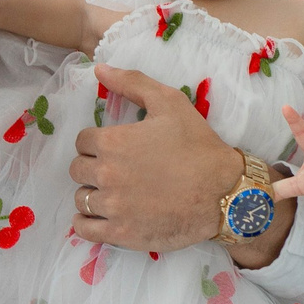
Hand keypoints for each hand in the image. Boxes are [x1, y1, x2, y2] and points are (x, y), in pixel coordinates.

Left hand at [71, 65, 300, 263]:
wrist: (225, 192)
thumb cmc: (198, 146)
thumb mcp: (170, 103)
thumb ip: (132, 83)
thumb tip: (99, 68)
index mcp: (112, 142)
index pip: (82, 142)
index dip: (98, 143)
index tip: (116, 149)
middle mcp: (106, 175)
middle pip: (78, 170)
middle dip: (93, 168)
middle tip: (118, 171)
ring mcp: (112, 207)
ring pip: (81, 199)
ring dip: (93, 195)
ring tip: (116, 193)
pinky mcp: (120, 234)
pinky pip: (84, 229)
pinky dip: (87, 222)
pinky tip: (102, 216)